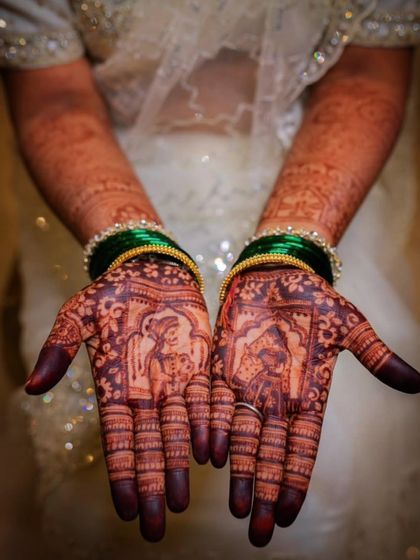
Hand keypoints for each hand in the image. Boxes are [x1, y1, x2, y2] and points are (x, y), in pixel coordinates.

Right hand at [25, 260, 210, 541]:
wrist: (150, 271)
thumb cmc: (111, 293)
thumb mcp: (78, 315)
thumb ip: (59, 348)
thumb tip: (32, 388)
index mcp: (114, 386)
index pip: (117, 439)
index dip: (122, 473)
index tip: (127, 508)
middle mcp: (146, 392)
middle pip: (149, 447)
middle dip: (153, 485)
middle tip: (157, 526)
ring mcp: (175, 381)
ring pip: (179, 432)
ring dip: (181, 466)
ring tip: (183, 501)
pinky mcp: (200, 366)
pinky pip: (207, 401)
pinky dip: (209, 427)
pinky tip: (213, 455)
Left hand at [210, 267, 419, 546]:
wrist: (278, 273)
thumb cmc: (316, 299)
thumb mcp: (350, 327)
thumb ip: (376, 356)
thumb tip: (419, 384)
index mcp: (307, 393)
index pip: (302, 446)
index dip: (295, 479)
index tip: (289, 514)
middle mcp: (276, 396)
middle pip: (270, 452)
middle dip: (265, 490)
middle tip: (257, 531)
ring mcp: (247, 383)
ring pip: (242, 435)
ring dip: (239, 471)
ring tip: (236, 507)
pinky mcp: (222, 365)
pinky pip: (215, 401)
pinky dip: (212, 426)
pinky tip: (209, 454)